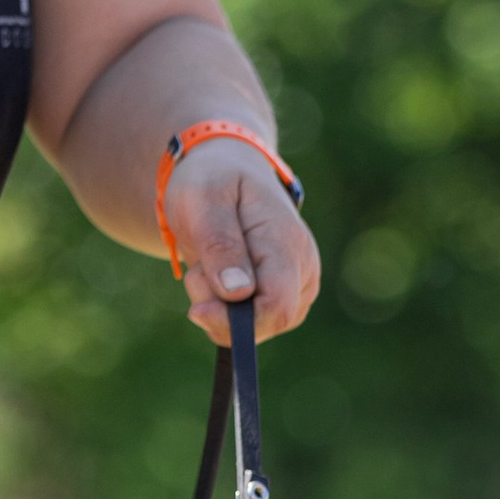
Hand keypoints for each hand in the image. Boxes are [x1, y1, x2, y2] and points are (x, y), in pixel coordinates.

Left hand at [160, 142, 322, 344]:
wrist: (223, 170)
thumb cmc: (211, 180)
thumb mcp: (204, 200)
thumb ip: (221, 246)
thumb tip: (238, 294)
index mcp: (287, 243)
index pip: (277, 307)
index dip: (237, 322)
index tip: (196, 310)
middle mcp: (303, 268)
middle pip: (269, 323)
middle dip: (222, 312)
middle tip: (197, 271)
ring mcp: (299, 284)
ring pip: (258, 328)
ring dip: (220, 309)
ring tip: (207, 265)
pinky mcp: (285, 295)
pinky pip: (253, 324)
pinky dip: (225, 311)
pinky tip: (215, 278)